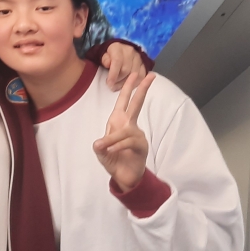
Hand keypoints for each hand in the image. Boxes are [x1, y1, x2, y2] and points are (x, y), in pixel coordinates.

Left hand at [94, 73, 154, 192]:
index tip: (135, 74)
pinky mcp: (141, 146)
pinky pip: (129, 142)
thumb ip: (100, 146)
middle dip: (142, 89)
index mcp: (119, 121)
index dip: (129, 87)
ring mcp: (137, 135)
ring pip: (126, 130)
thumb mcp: (101, 151)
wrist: (123, 177)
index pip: (124, 101)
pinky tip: (112, 151)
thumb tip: (99, 144)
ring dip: (113, 139)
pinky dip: (118, 146)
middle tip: (150, 75)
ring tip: (105, 149)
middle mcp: (130, 125)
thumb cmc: (113, 159)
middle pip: (137, 104)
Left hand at [102, 41, 146, 89]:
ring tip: (118, 87)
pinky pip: (142, 76)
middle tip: (112, 86)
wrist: (122, 50)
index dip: (113, 74)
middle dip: (118, 81)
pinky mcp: (144, 65)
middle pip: (126, 70)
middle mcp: (130, 52)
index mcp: (118, 48)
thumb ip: (105, 60)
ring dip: (126, 84)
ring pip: (135, 75)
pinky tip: (128, 86)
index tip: (109, 83)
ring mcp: (139, 58)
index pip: (117, 62)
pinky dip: (135, 83)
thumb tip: (108, 64)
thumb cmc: (111, 55)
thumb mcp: (104, 55)